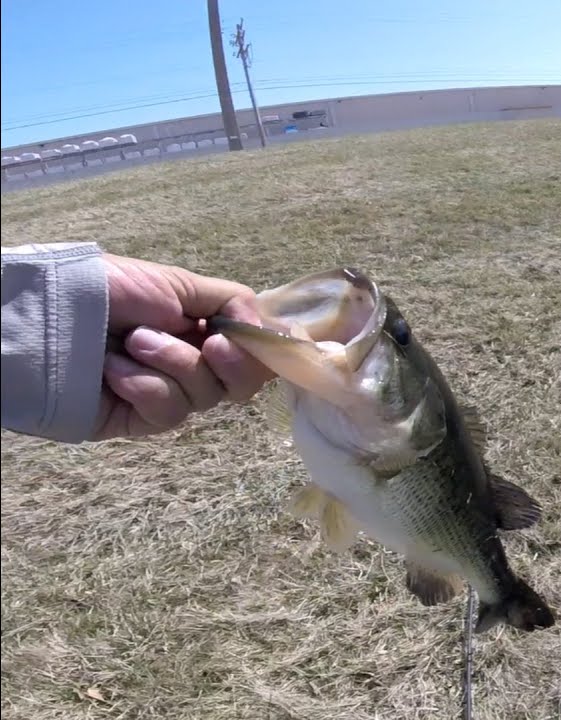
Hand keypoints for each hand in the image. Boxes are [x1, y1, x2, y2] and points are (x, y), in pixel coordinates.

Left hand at [94, 254, 273, 439]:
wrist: (48, 319)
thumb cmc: (109, 291)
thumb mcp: (177, 282)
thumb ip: (233, 301)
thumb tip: (271, 330)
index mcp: (206, 327)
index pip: (257, 350)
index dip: (266, 350)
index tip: (256, 337)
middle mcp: (194, 361)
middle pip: (244, 382)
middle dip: (233, 361)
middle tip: (209, 341)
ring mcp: (169, 392)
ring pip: (206, 395)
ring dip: (173, 363)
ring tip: (133, 342)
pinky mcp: (141, 419)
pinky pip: (169, 412)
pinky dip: (144, 386)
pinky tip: (113, 370)